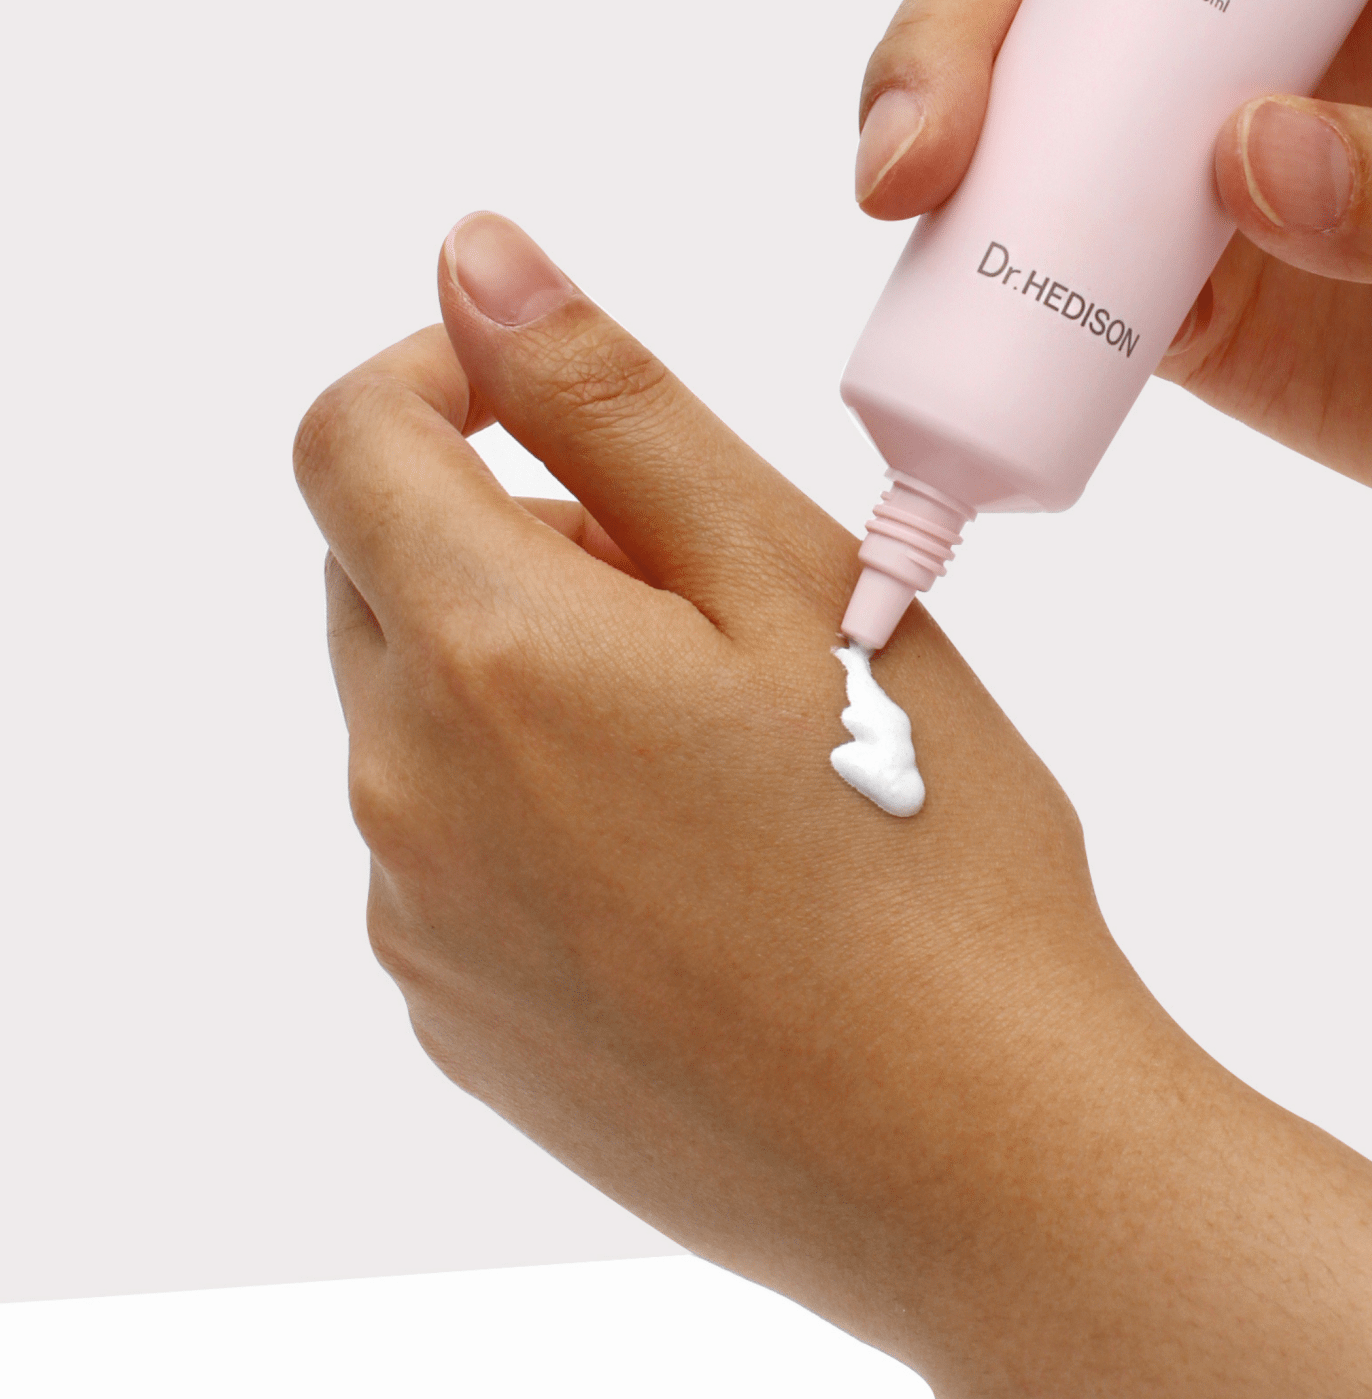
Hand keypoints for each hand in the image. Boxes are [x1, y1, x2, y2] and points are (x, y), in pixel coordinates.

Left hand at [294, 212, 1371, 1395]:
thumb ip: (613, 401)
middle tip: (709, 589)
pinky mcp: (458, 1016)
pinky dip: (535, 796)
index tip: (554, 393)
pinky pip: (449, 843)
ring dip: (534, 665)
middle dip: (517, 526)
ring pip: (423, 710)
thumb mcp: (793, 576)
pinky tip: (698, 856)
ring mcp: (422, 924)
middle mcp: (408, 794)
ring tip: (729, 737)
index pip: (347, 438)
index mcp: (489, 657)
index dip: (443, 372)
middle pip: (386, 573)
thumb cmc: (925, 845)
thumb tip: (478, 263)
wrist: (980, 1152)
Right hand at [856, 0, 1371, 568]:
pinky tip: (945, 306)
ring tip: (910, 215)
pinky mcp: (1182, 301)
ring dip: (932, 136)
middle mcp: (1272, 38)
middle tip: (921, 154)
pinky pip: (1041, 259)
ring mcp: (1208, 171)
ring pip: (1021, 104)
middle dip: (958, 21)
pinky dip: (972, 270)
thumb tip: (1245, 154)